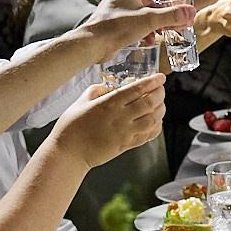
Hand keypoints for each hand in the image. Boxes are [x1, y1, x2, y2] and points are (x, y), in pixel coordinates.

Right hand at [51, 77, 165, 167]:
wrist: (69, 153)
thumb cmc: (71, 129)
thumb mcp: (80, 102)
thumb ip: (95, 91)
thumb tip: (105, 87)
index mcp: (110, 104)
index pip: (138, 89)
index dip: (153, 82)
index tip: (160, 77)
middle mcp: (121, 118)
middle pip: (150, 103)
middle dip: (160, 94)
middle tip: (161, 89)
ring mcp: (125, 133)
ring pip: (153, 120)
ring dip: (161, 110)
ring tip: (161, 104)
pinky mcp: (126, 146)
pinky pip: (147, 136)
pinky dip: (156, 127)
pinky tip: (156, 122)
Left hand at [80, 0, 192, 56]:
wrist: (93, 44)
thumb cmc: (116, 28)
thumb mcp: (149, 20)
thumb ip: (171, 16)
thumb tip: (191, 11)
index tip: (181, 7)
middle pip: (151, 1)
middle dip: (165, 13)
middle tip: (178, 22)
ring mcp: (118, 10)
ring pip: (144, 13)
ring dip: (156, 23)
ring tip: (165, 33)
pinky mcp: (116, 23)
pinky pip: (136, 23)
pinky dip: (145, 30)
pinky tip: (150, 40)